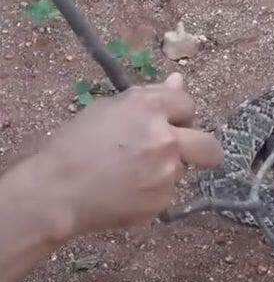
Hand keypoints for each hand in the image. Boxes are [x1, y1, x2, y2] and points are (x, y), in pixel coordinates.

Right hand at [30, 72, 222, 236]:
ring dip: (166, 169)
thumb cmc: (74, 145)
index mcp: (150, 108)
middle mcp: (166, 138)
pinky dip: (152, 192)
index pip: (188, 104)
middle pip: (210, 145)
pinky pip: (166, 193)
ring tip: (131, 173)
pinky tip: (126, 190)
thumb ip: (150, 96)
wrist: (55, 192)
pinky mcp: (162, 201)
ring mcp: (167, 173)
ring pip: (183, 169)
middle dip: (202, 149)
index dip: (178, 114)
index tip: (168, 122)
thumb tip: (179, 80)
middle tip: (180, 152)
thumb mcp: (108, 109)